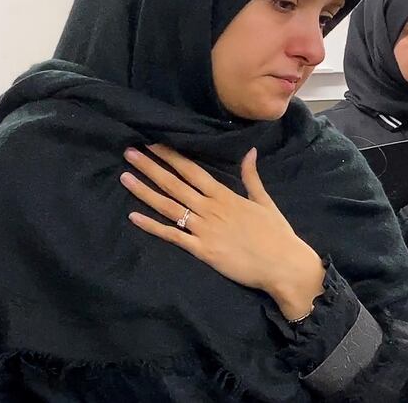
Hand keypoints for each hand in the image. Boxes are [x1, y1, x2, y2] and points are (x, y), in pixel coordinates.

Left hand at [119, 144, 324, 319]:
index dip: (171, 156)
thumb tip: (250, 151)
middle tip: (130, 152)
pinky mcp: (202, 251)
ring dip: (145, 191)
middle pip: (175, 184)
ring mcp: (204, 230)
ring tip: (125, 177)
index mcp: (226, 196)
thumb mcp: (265, 202)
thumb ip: (252, 177)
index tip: (154, 143)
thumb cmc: (277, 234)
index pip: (193, 171)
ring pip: (169, 207)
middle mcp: (211, 209)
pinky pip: (172, 236)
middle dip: (151, 167)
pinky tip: (134, 216)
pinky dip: (152, 226)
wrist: (283, 265)